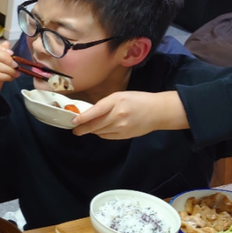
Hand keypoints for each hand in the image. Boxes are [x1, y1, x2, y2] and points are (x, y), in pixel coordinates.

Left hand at [72, 91, 188, 139]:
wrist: (157, 111)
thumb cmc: (138, 100)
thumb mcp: (120, 96)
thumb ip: (105, 104)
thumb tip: (89, 113)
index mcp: (116, 102)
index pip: (95, 111)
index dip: (82, 118)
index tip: (73, 121)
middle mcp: (118, 115)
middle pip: (95, 125)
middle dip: (82, 128)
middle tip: (75, 130)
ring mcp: (121, 127)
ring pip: (99, 132)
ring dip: (92, 130)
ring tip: (87, 128)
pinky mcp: (124, 136)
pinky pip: (107, 136)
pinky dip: (101, 133)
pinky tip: (100, 130)